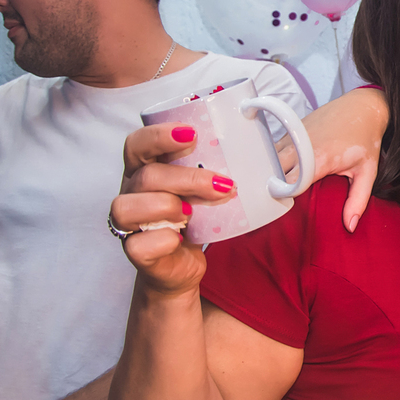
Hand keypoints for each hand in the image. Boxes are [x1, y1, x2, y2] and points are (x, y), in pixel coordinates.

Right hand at [110, 123, 236, 295]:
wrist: (180, 266)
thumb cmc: (194, 218)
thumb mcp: (205, 189)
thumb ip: (218, 168)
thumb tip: (272, 154)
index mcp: (144, 169)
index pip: (137, 143)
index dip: (159, 135)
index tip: (191, 134)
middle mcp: (131, 192)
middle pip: (145, 176)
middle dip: (186, 178)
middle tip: (222, 184)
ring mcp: (128, 223)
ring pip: (128, 207)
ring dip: (168, 206)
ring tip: (194, 212)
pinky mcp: (135, 252)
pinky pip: (138, 245)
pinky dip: (162, 240)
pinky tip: (180, 238)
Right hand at [276, 87, 386, 232]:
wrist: (364, 107)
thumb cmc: (366, 139)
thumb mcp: (368, 172)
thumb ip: (358, 200)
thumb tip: (350, 227)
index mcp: (319, 159)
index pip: (289, 185)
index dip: (285, 198)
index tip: (289, 208)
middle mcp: (302, 146)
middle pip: (274, 172)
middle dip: (274, 186)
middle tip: (280, 200)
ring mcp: (294, 135)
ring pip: (270, 159)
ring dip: (273, 172)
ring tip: (278, 185)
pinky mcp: (292, 128)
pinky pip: (274, 147)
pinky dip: (274, 159)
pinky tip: (281, 169)